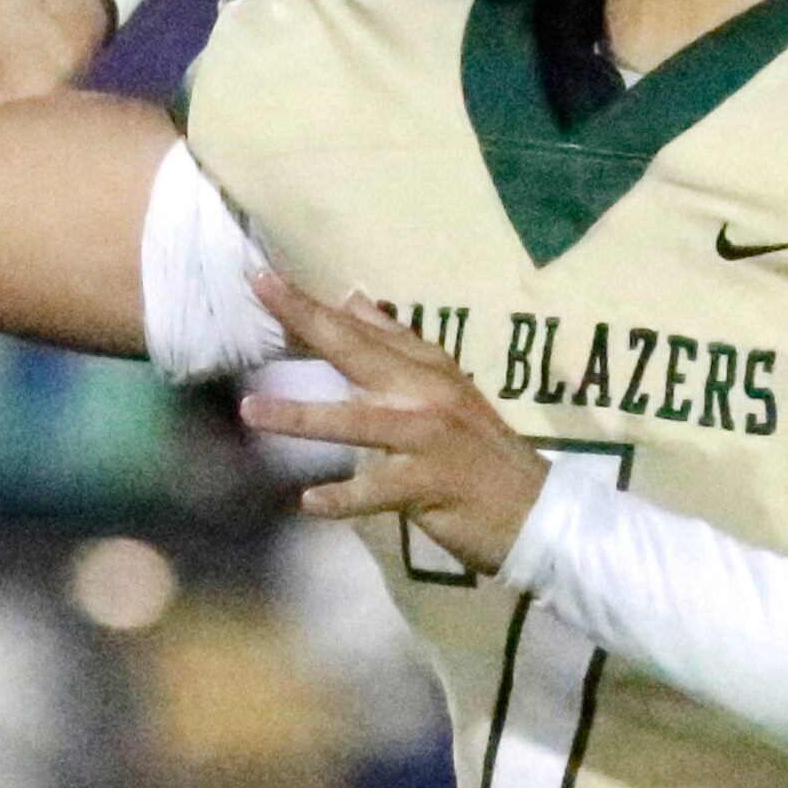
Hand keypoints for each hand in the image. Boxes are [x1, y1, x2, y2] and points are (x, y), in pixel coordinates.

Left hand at [241, 270, 551, 573]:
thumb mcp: (444, 389)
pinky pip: (378, 489)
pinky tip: (310, 502)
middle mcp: (427, 393)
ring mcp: (428, 438)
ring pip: (357, 421)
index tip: (263, 277)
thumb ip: (397, 345)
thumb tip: (352, 298)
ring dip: (302, 415)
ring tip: (251, 411)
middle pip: (357, 351)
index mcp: (428, 368)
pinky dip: (345, 497)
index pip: (362, 328)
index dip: (312, 303)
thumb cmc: (480, 454)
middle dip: (306, 320)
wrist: (537, 511)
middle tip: (260, 290)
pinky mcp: (431, 485)